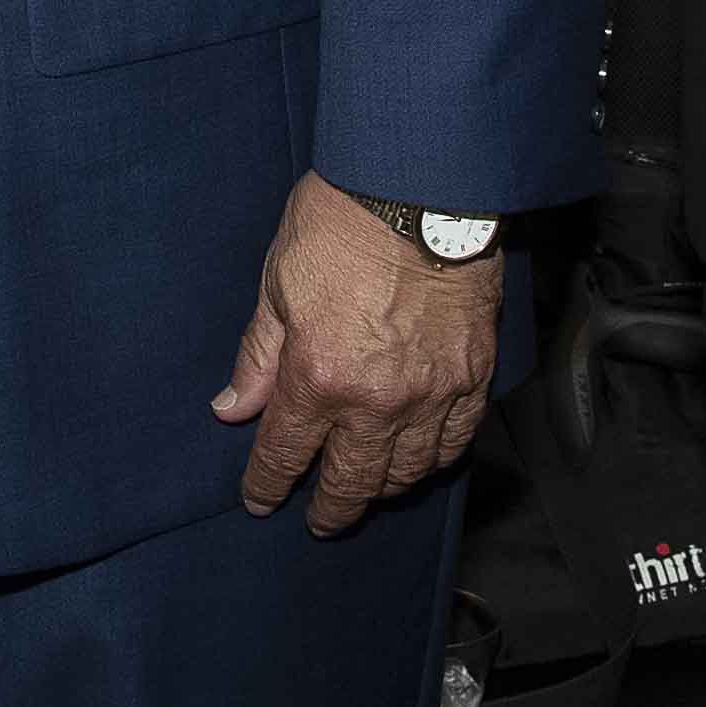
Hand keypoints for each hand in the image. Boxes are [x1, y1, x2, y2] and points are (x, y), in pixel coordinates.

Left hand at [211, 175, 502, 533]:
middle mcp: (378, 400)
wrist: (423, 186)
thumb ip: (259, 357)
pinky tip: (420, 461)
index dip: (267, 485)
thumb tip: (231, 408)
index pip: (286, 454)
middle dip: (329, 508)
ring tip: (366, 490)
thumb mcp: (278, 283)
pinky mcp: (474, 376)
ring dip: (381, 489)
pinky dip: (434, 461)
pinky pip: (455, 442)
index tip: (259, 501)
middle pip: (351, 481)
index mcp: (319, 376)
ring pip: (407, 472)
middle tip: (318, 520)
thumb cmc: (342, 223)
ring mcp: (432, 393)